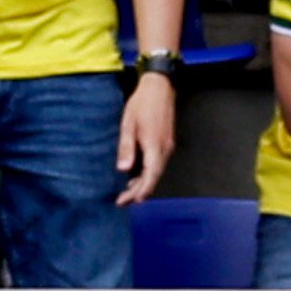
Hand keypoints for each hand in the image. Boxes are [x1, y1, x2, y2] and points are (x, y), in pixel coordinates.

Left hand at [115, 72, 175, 203]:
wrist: (160, 88)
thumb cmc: (142, 104)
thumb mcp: (128, 124)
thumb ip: (126, 147)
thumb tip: (124, 169)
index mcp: (154, 147)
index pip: (150, 177)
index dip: (140, 191)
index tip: (127, 201)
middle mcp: (164, 151)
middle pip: (154, 178)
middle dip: (139, 192)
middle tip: (123, 201)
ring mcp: (167, 148)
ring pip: (156, 172)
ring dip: (143, 183)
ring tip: (128, 191)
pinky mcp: (165, 144)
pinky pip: (157, 164)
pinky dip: (147, 173)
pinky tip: (136, 174)